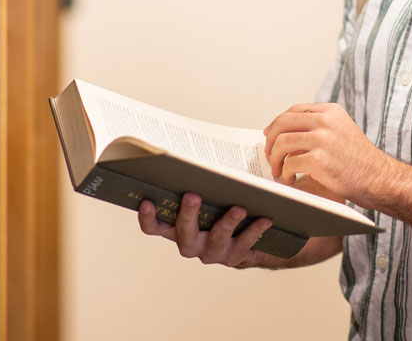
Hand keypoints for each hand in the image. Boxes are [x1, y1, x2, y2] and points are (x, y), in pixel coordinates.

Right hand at [137, 193, 274, 267]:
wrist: (253, 234)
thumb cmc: (223, 203)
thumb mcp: (209, 191)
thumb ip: (198, 180)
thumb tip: (192, 153)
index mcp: (177, 227)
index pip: (155, 227)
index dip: (147, 218)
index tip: (146, 200)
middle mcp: (190, 243)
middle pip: (182, 233)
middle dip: (187, 214)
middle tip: (193, 195)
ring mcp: (212, 253)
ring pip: (215, 240)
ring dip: (226, 223)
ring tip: (239, 208)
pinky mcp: (234, 258)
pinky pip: (243, 244)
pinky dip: (254, 230)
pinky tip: (264, 218)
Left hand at [263, 103, 394, 204]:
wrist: (379, 179)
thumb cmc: (359, 161)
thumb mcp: (341, 131)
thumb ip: (318, 127)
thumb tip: (284, 133)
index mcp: (331, 111)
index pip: (294, 110)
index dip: (277, 123)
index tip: (269, 135)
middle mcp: (326, 120)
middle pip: (283, 123)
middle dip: (270, 141)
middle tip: (269, 155)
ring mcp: (322, 139)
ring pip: (281, 143)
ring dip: (275, 159)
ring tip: (278, 171)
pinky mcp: (319, 159)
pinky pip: (289, 164)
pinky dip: (285, 173)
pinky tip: (290, 179)